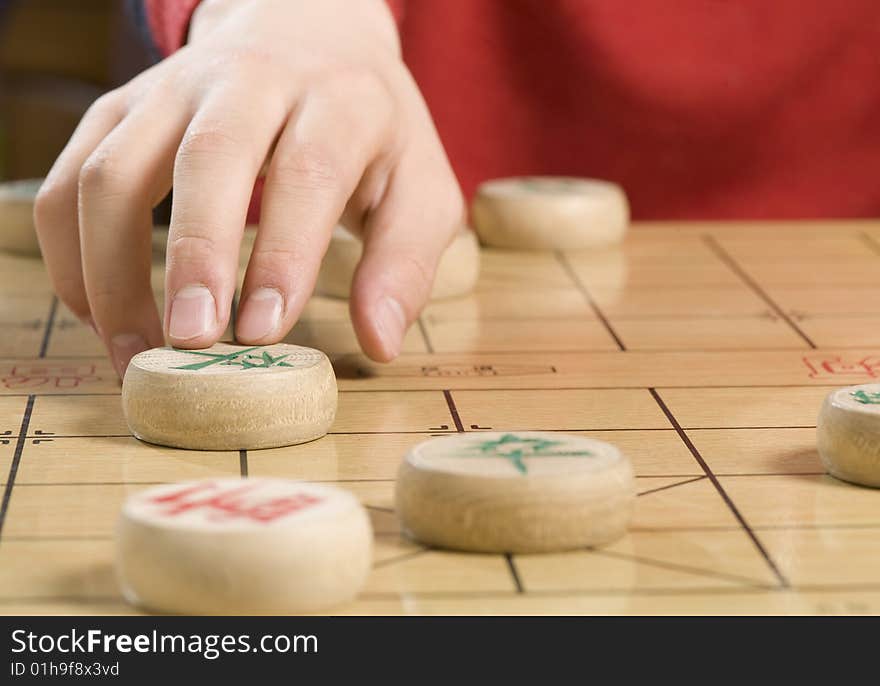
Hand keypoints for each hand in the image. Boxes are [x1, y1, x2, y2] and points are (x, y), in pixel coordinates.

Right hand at [34, 0, 462, 376]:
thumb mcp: (419, 187)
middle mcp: (250, 82)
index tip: (265, 331)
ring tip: (137, 353)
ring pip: (115, 169)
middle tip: (192, 342)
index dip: (283, 254)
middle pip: (208, 157)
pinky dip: (71, 251)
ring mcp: (174, 90)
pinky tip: (99, 309)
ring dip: (112, 269)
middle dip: (194, 255)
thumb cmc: (370, 131)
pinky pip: (72, 178)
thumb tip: (379, 343)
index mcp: (338, 102)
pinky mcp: (122, 108)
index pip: (308, 171)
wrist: (308, 36)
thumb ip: (404, 263)